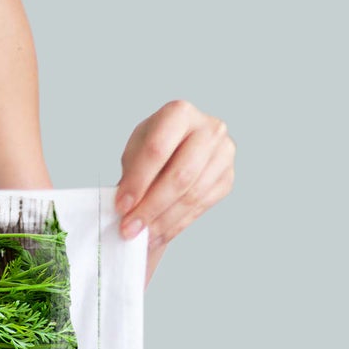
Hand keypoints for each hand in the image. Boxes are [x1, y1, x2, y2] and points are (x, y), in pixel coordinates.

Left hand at [114, 100, 234, 281]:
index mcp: (180, 113)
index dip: (138, 181)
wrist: (177, 152)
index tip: (121, 206)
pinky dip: (176, 225)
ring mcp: (223, 154)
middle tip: (129, 228)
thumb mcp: (135, 152)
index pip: (157, 149)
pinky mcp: (227, 178)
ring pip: (192, 196)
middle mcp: (209, 129)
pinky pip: (201, 207)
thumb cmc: (152, 150)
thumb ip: (132, 176)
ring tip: (141, 235)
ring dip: (163, 221)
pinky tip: (158, 233)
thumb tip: (127, 209)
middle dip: (151, 207)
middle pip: (180, 176)